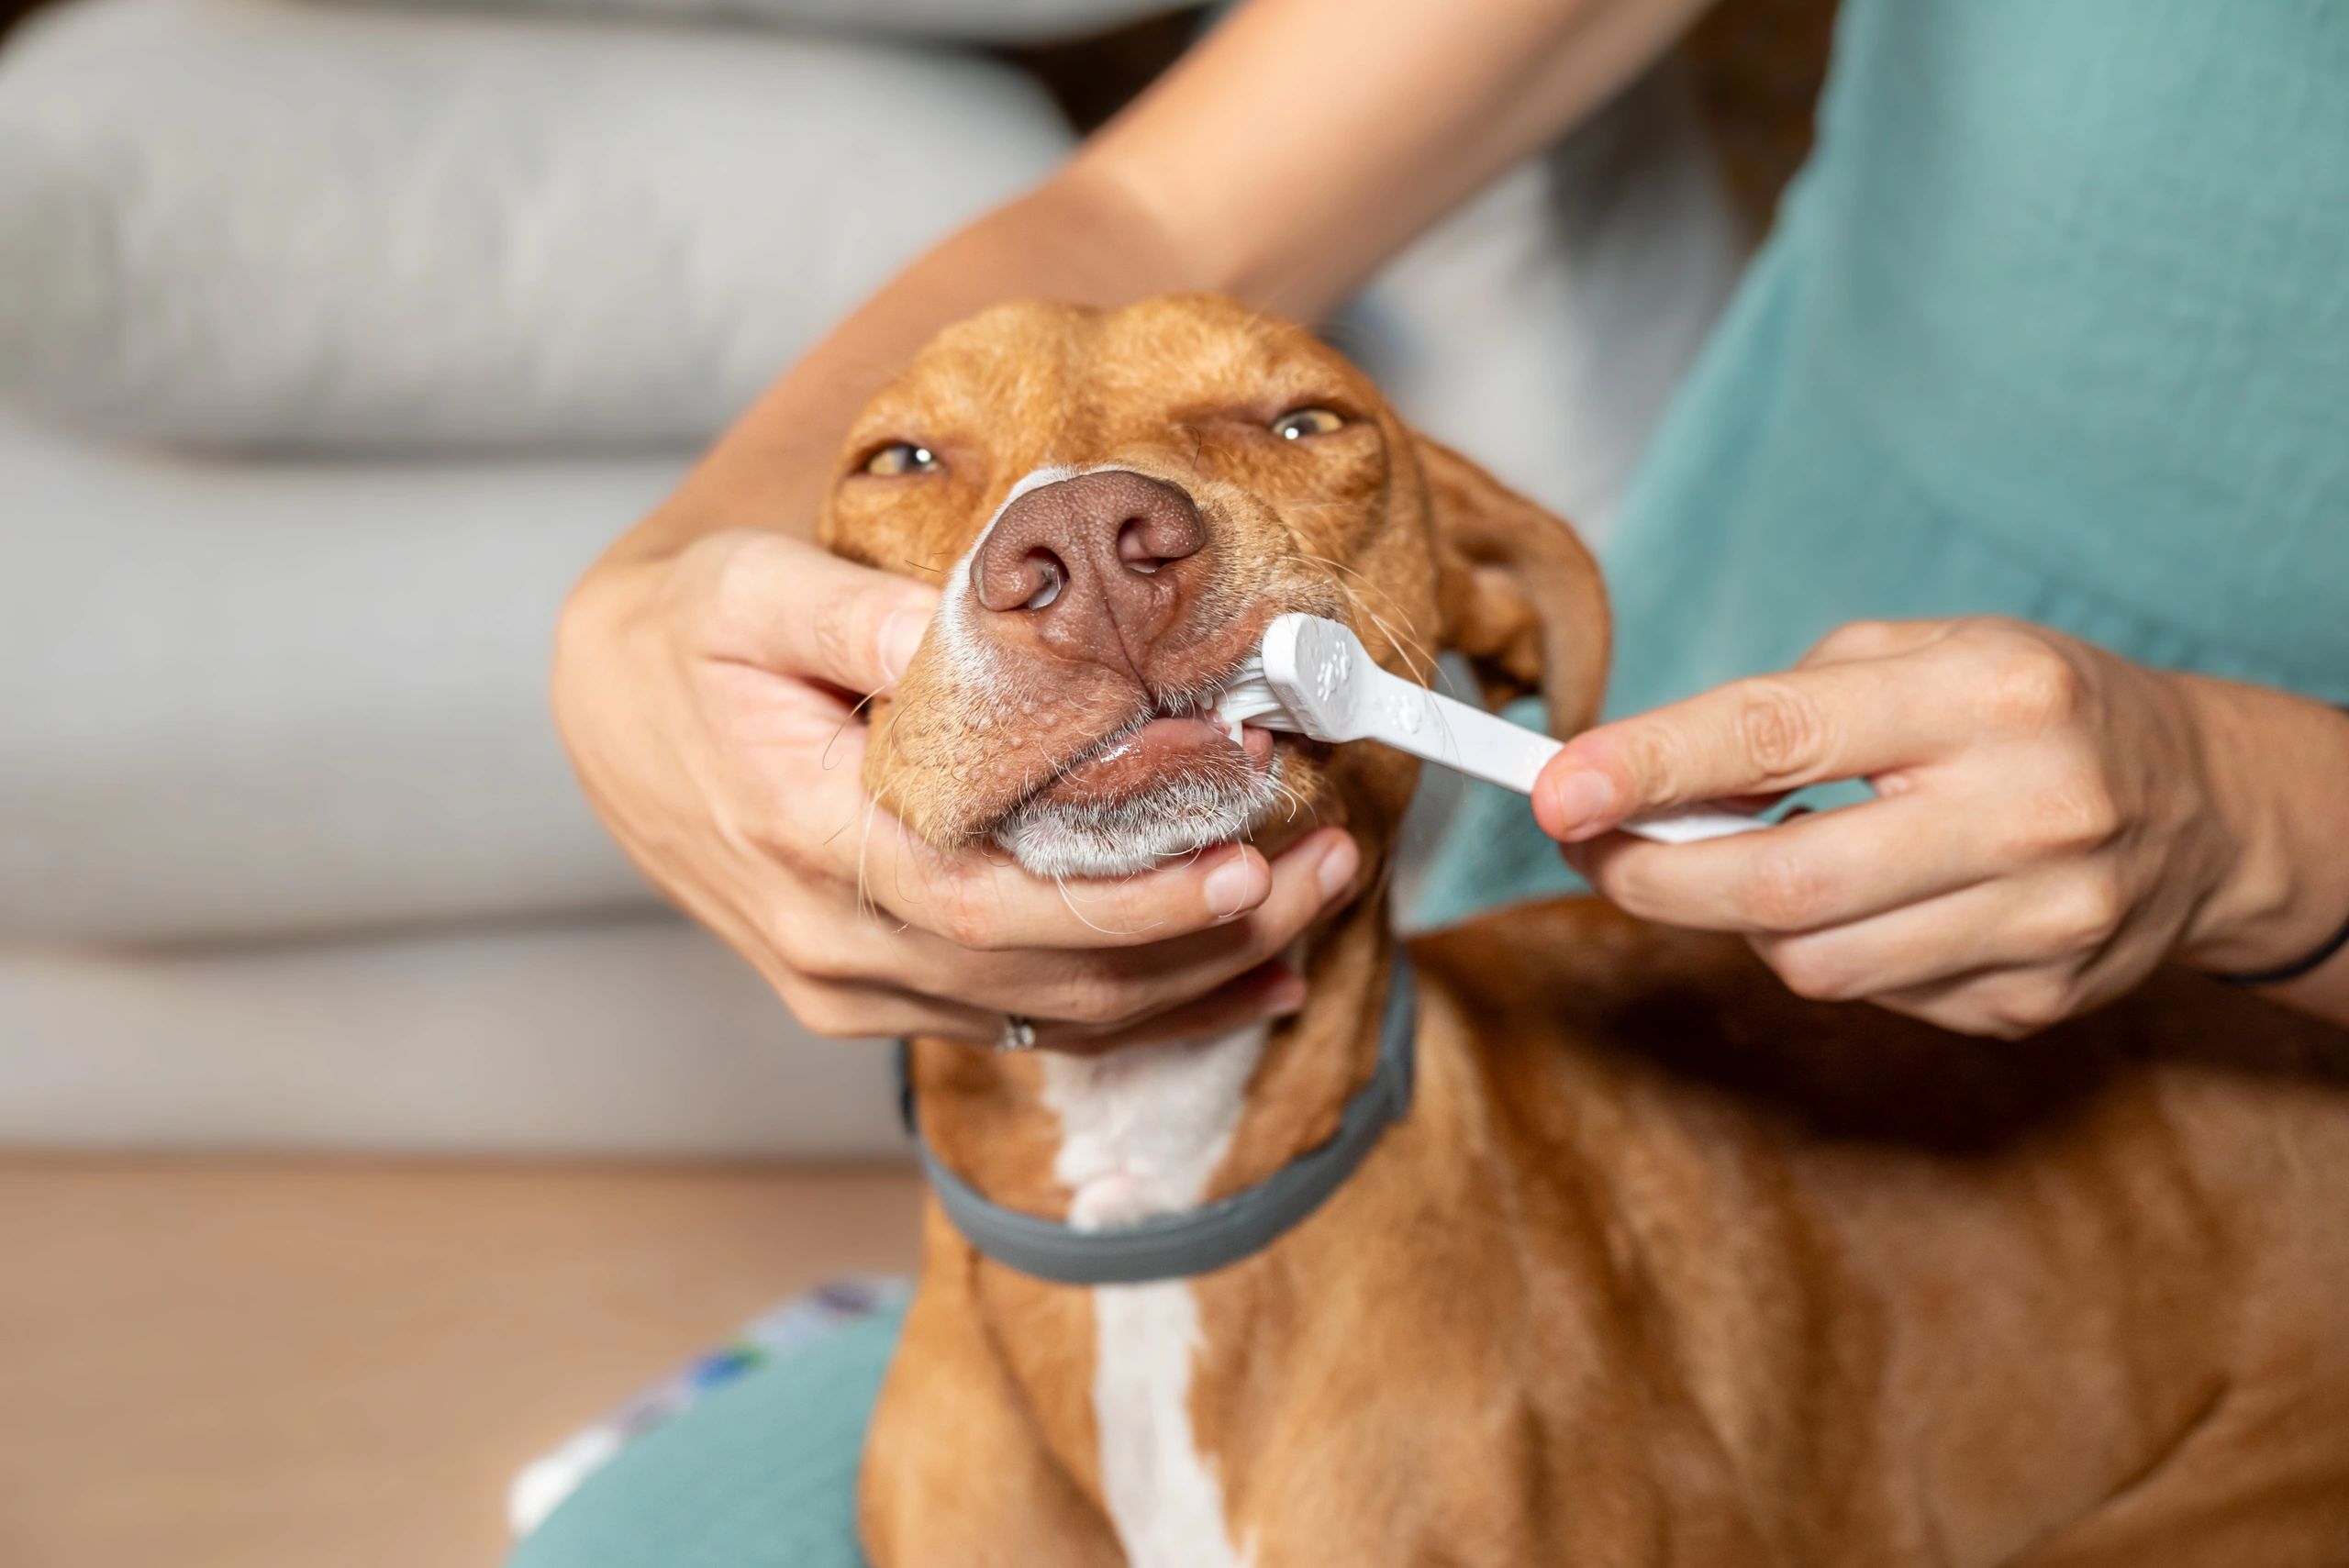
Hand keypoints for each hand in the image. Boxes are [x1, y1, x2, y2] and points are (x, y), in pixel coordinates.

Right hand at [552, 528, 1358, 1050]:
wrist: (608, 719)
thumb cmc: (686, 640)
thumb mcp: (747, 593)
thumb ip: (854, 617)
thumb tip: (969, 631)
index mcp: (805, 840)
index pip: (986, 901)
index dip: (1121, 898)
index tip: (1240, 855)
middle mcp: (836, 944)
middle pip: (1045, 972)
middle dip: (1201, 932)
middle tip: (1327, 865)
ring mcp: (858, 987)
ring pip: (1051, 1013)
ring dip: (1195, 972)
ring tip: (1314, 900)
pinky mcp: (882, 995)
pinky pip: (1031, 1026)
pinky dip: (1147, 1011)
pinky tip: (1248, 984)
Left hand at [1532, 617, 2311, 1037]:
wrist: (2203, 809)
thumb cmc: (2026, 710)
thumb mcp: (1926, 653)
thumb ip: (1782, 707)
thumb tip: (1635, 783)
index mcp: (1988, 696)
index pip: (1779, 736)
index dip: (1650, 769)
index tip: (1555, 791)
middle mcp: (2025, 812)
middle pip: (1781, 884)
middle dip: (1654, 875)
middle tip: (1590, 847)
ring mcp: (2040, 922)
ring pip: (1813, 962)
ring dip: (1744, 918)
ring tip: (1762, 858)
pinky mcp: (2035, 1001)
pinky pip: (1873, 995)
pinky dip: (1833, 949)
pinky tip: (1870, 901)